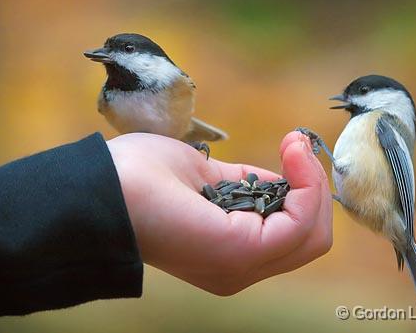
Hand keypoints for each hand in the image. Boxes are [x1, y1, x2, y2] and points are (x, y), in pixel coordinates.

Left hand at [107, 131, 331, 295]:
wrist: (101, 184)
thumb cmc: (141, 177)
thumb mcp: (206, 176)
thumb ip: (247, 182)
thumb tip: (283, 175)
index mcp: (229, 251)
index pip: (291, 233)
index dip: (303, 190)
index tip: (293, 147)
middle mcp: (240, 268)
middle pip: (312, 240)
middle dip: (315, 189)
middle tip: (297, 148)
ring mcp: (241, 264)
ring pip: (313, 235)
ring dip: (313, 184)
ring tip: (295, 148)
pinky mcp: (239, 249)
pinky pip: (299, 224)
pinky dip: (306, 186)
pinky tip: (292, 153)